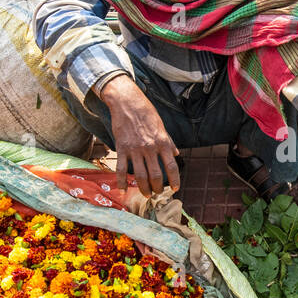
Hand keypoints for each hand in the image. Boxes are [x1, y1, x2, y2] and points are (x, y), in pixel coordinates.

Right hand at [98, 74, 179, 194]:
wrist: (127, 102)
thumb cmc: (146, 113)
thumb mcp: (161, 126)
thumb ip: (169, 142)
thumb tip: (176, 154)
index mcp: (162, 142)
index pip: (171, 166)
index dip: (175, 180)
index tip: (175, 189)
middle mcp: (150, 148)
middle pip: (155, 175)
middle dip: (157, 188)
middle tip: (157, 193)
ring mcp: (135, 149)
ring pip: (140, 176)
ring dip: (143, 189)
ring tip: (146, 194)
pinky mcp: (122, 148)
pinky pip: (121, 169)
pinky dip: (122, 182)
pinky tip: (123, 190)